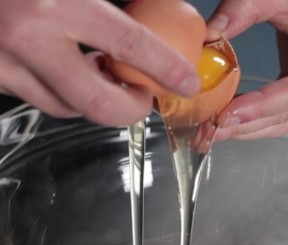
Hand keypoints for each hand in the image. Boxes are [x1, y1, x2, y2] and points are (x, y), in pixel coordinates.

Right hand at [0, 0, 200, 125]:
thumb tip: (160, 7)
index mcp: (55, 4)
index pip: (129, 44)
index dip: (166, 68)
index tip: (186, 82)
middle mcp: (27, 39)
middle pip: (98, 103)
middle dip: (132, 108)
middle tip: (146, 96)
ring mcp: (3, 63)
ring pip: (67, 108)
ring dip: (97, 100)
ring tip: (108, 78)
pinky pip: (38, 98)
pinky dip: (65, 93)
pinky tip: (72, 72)